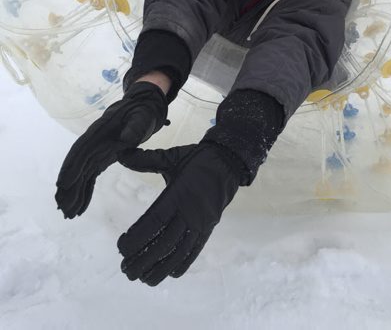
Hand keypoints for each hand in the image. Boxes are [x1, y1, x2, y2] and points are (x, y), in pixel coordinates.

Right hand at [55, 81, 168, 218]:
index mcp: (99, 131)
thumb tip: (126, 139)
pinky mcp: (102, 158)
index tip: (63, 184)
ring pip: (81, 174)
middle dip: (69, 186)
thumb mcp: (142, 117)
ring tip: (68, 213)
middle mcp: (93, 143)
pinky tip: (80, 206)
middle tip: (63, 207)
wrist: (143, 108)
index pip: (81, 150)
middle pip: (77, 165)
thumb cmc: (142, 112)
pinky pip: (90, 176)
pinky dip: (85, 191)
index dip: (71, 167)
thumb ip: (135, 127)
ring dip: (74, 193)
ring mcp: (96, 151)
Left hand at [116, 142, 242, 283]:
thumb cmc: (195, 160)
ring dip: (160, 268)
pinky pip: (195, 250)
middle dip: (143, 259)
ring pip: (179, 252)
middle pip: (165, 243)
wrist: (228, 162)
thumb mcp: (170, 156)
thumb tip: (120, 154)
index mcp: (178, 194)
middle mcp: (190, 212)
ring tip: (143, 278)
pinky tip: (169, 274)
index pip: (155, 221)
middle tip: (126, 269)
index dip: (137, 237)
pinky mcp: (208, 228)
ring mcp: (201, 223)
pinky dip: (182, 264)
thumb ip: (144, 159)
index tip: (122, 246)